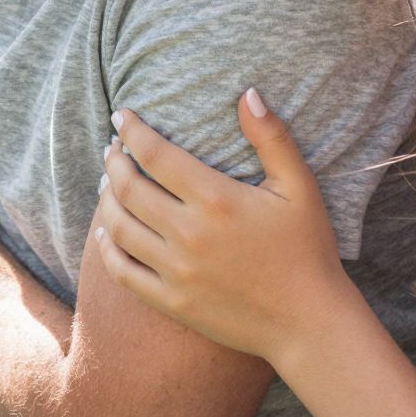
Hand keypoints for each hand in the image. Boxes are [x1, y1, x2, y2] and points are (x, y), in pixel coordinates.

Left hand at [92, 91, 356, 366]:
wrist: (310, 323)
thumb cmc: (308, 250)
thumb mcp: (299, 188)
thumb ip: (272, 138)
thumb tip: (248, 93)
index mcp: (216, 199)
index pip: (155, 153)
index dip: (131, 130)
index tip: (121, 116)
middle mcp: (189, 234)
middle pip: (128, 187)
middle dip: (113, 161)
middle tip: (112, 149)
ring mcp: (176, 271)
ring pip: (119, 227)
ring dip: (105, 200)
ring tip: (106, 184)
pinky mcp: (172, 302)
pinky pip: (123, 272)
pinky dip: (107, 248)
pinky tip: (105, 234)